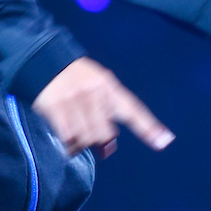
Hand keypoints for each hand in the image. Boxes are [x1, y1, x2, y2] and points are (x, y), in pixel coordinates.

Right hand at [32, 56, 174, 157]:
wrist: (45, 60)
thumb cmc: (77, 78)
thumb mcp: (99, 84)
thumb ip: (109, 111)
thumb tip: (108, 149)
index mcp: (109, 86)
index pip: (132, 109)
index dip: (149, 127)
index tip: (164, 142)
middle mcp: (94, 93)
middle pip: (105, 134)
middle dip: (99, 140)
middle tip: (90, 133)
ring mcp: (74, 100)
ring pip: (86, 138)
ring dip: (82, 143)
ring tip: (76, 134)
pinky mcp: (55, 107)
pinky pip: (67, 137)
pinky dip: (68, 144)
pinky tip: (67, 138)